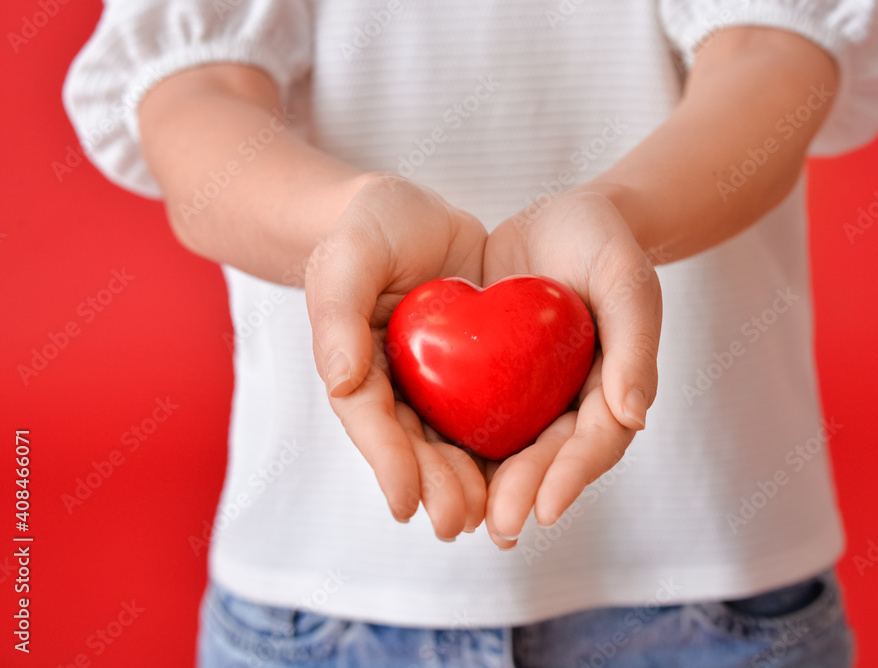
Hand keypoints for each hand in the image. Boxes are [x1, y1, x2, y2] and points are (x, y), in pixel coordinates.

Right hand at [305, 174, 487, 539]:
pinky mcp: (468, 368)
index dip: (387, 464)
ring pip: (447, 440)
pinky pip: (483, 409)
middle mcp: (391, 383)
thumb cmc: (367, 229)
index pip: (368, 421)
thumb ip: (338, 314)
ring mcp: (430, 379)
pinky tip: (522, 470)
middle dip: (434, 486)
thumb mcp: (349, 257)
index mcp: (354, 365)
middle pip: (411, 444)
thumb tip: (339, 383)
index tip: (406, 506)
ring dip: (466, 481)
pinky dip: (497, 443)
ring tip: (491, 517)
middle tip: (460, 523)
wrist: (410, 212)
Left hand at [481, 189, 661, 547]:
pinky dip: (455, 443)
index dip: (572, 477)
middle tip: (495, 525)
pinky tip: (427, 467)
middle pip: (548, 458)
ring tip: (459, 518)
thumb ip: (634, 345)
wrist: (562, 216)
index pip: (595, 442)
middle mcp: (571, 402)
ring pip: (509, 449)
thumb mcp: (626, 282)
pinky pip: (474, 414)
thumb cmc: (604, 244)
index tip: (545, 510)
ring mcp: (532, 394)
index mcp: (611, 390)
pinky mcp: (495, 378)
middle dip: (523, 493)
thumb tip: (633, 418)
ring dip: (487, 486)